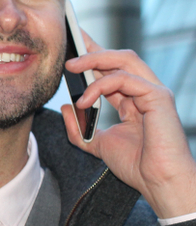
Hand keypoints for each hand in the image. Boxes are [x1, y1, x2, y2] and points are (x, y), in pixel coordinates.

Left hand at [62, 31, 195, 218]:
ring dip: (94, 60)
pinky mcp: (158, 97)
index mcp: (132, 99)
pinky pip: (126, 79)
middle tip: (69, 47)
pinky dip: (101, 85)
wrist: (157, 181)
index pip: (112, 69)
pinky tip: (85, 99)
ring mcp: (153, 92)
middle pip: (119, 58)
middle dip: (93, 48)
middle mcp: (145, 91)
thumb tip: (66, 105)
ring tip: (70, 67)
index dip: (93, 54)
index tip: (72, 44)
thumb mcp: (97, 144)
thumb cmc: (137, 165)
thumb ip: (79, 128)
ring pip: (124, 60)